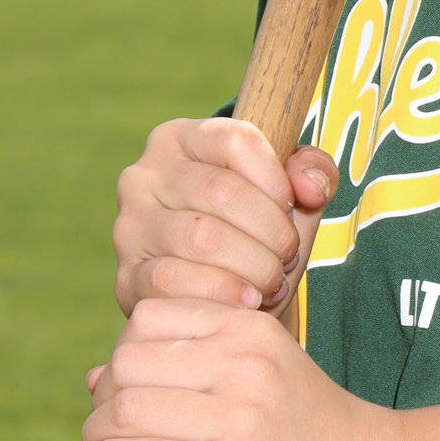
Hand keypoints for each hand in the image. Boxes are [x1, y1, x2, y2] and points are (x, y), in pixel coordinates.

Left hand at [81, 296, 390, 440]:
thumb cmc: (312, 425)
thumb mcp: (266, 368)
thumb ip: (195, 359)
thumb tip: (96, 377)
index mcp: (251, 329)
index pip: (148, 317)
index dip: (122, 350)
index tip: (124, 383)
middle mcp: (244, 365)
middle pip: (130, 362)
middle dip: (103, 394)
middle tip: (101, 421)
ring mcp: (241, 420)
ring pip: (129, 411)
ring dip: (95, 433)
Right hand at [112, 117, 336, 315]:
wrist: (221, 296)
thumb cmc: (255, 232)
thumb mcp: (289, 194)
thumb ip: (313, 172)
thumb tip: (310, 184)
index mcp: (180, 138)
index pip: (237, 140)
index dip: (277, 179)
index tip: (294, 207)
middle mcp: (143, 175)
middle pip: (222, 191)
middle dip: (272, 230)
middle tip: (289, 255)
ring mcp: (129, 227)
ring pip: (202, 237)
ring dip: (254, 265)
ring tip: (273, 280)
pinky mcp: (126, 277)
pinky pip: (175, 281)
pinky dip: (224, 293)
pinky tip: (248, 301)